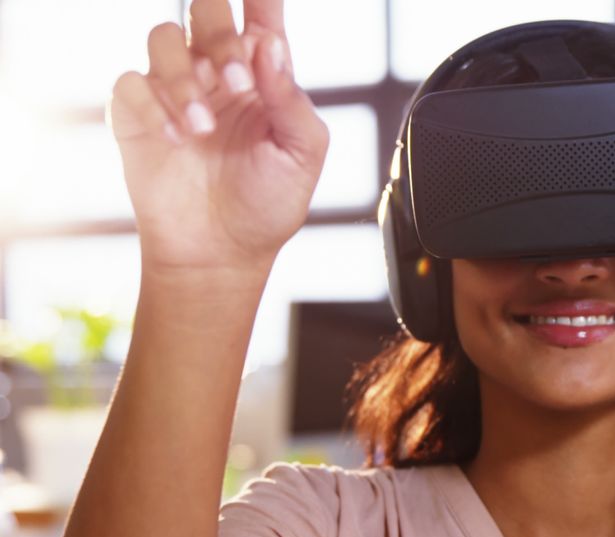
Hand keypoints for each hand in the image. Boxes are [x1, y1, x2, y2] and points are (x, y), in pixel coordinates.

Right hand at [109, 0, 328, 276]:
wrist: (223, 252)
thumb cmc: (268, 202)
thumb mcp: (302, 153)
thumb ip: (292, 99)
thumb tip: (269, 46)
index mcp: (263, 74)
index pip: (262, 15)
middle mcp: (217, 72)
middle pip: (205, 9)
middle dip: (219, 33)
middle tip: (236, 83)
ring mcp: (175, 89)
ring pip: (163, 38)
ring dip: (184, 78)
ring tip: (204, 128)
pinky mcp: (136, 114)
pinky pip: (131, 83)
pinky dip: (153, 105)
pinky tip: (176, 138)